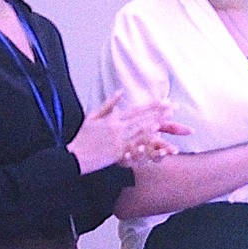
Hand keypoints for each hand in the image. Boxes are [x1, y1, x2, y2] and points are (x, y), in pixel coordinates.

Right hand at [70, 94, 184, 172]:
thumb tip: (120, 92)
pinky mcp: (117, 152)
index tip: (166, 101)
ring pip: (141, 130)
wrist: (72, 156)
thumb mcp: (92, 117)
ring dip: (156, 124)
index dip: (152, 106)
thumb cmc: (82, 137)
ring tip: (170, 119)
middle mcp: (117, 127)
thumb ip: (109, 105)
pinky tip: (157, 138)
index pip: (137, 110)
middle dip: (160, 112)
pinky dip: (146, 141)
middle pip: (143, 118)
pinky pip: (134, 146)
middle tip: (175, 107)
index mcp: (113, 119)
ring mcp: (118, 140)